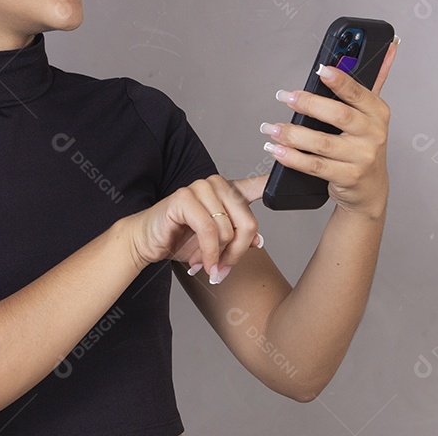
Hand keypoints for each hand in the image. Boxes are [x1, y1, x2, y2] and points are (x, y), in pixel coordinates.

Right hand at [125, 174, 266, 284]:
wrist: (146, 242)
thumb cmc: (180, 239)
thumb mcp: (216, 244)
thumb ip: (237, 239)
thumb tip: (259, 241)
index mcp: (227, 192)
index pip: (258, 185)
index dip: (275, 182)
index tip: (290, 169)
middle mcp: (215, 185)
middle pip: (248, 223)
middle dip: (238, 253)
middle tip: (224, 268)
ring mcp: (199, 188)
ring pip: (229, 230)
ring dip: (220, 256)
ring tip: (207, 264)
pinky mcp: (184, 198)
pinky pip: (210, 230)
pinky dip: (209, 253)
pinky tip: (202, 263)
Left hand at [264, 38, 398, 217]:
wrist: (370, 188)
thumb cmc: (363, 143)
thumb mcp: (371, 113)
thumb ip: (374, 80)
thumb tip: (389, 45)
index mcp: (378, 112)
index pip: (358, 92)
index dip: (340, 80)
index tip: (321, 70)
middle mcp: (374, 134)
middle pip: (338, 116)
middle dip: (308, 104)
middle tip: (283, 96)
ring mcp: (362, 158)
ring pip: (322, 143)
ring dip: (292, 134)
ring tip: (270, 128)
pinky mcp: (348, 177)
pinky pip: (315, 166)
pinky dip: (292, 157)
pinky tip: (275, 149)